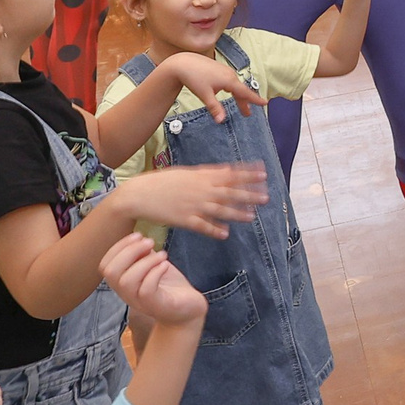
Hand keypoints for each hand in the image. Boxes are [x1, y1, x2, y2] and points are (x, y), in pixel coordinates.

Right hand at [100, 233, 206, 327]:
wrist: (189, 309)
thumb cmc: (168, 286)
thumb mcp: (152, 265)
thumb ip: (141, 254)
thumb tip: (138, 238)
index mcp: (121, 282)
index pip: (105, 264)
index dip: (118, 246)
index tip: (138, 235)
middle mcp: (126, 294)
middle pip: (111, 271)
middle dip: (130, 251)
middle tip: (150, 242)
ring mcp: (139, 302)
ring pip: (127, 280)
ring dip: (145, 261)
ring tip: (162, 254)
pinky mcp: (155, 306)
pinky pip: (146, 290)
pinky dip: (155, 273)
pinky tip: (165, 265)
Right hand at [116, 162, 267, 238]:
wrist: (138, 194)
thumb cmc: (163, 182)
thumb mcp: (186, 173)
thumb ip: (208, 173)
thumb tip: (228, 171)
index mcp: (200, 177)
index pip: (230, 174)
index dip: (248, 174)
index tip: (264, 173)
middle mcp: (200, 190)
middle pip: (229, 193)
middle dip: (249, 194)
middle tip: (266, 197)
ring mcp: (192, 206)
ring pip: (219, 210)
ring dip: (236, 213)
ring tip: (251, 217)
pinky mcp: (184, 220)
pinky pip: (202, 226)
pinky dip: (214, 229)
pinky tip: (226, 233)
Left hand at [162, 52, 263, 121]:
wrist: (182, 63)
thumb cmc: (193, 78)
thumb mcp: (205, 95)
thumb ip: (215, 108)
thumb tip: (222, 121)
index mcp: (229, 80)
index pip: (245, 92)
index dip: (255, 99)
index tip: (265, 103)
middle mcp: (229, 74)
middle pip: (241, 90)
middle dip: (244, 102)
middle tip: (247, 114)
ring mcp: (224, 70)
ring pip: (235, 86)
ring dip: (238, 96)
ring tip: (240, 106)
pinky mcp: (219, 69)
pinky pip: (230, 81)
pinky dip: (232, 89)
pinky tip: (228, 92)